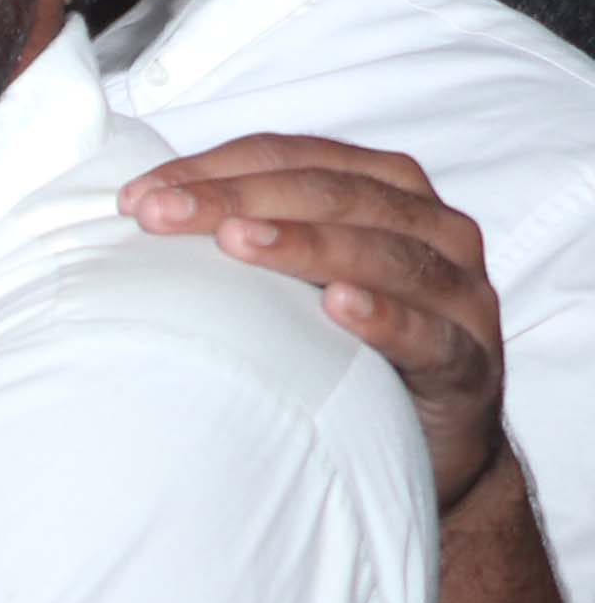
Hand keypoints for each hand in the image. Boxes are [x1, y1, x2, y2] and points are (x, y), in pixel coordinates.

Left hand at [127, 135, 508, 511]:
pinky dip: (384, 316)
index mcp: (387, 193)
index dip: (217, 167)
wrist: (425, 443)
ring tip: (236, 241)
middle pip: (337, 195)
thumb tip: (133, 210)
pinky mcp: (469, 363)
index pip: (298, 159)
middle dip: (242, 198)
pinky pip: (430, 333)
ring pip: (387, 253)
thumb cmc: (341, 346)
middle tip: (161, 215)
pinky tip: (336, 307)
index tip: (137, 195)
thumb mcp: (290, 283)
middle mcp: (433, 230)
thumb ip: (241, 237)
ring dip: (307, 244)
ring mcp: (459, 295)